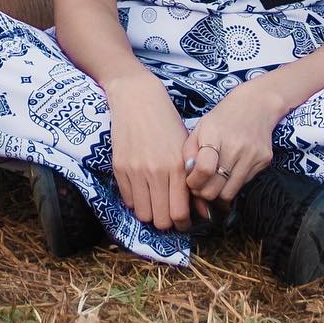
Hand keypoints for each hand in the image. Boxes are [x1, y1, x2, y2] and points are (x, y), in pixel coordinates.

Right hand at [107, 73, 201, 231]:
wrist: (137, 98)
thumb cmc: (166, 122)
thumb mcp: (185, 149)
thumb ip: (193, 182)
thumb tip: (204, 213)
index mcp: (177, 168)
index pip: (180, 214)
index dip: (182, 224)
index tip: (182, 221)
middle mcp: (156, 172)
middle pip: (161, 220)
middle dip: (166, 222)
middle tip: (168, 213)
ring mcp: (135, 170)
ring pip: (143, 214)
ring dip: (149, 213)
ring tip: (153, 203)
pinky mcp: (119, 166)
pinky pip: (128, 199)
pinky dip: (135, 200)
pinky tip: (141, 189)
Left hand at [182, 83, 278, 203]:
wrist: (256, 105)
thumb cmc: (222, 118)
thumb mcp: (200, 128)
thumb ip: (189, 151)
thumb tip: (189, 176)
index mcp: (214, 134)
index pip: (204, 169)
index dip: (193, 182)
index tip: (190, 181)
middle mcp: (235, 146)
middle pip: (216, 188)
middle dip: (203, 192)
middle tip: (199, 186)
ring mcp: (252, 156)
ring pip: (230, 193)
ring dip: (218, 193)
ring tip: (212, 183)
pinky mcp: (264, 162)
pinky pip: (243, 184)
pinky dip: (232, 184)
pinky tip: (228, 174)